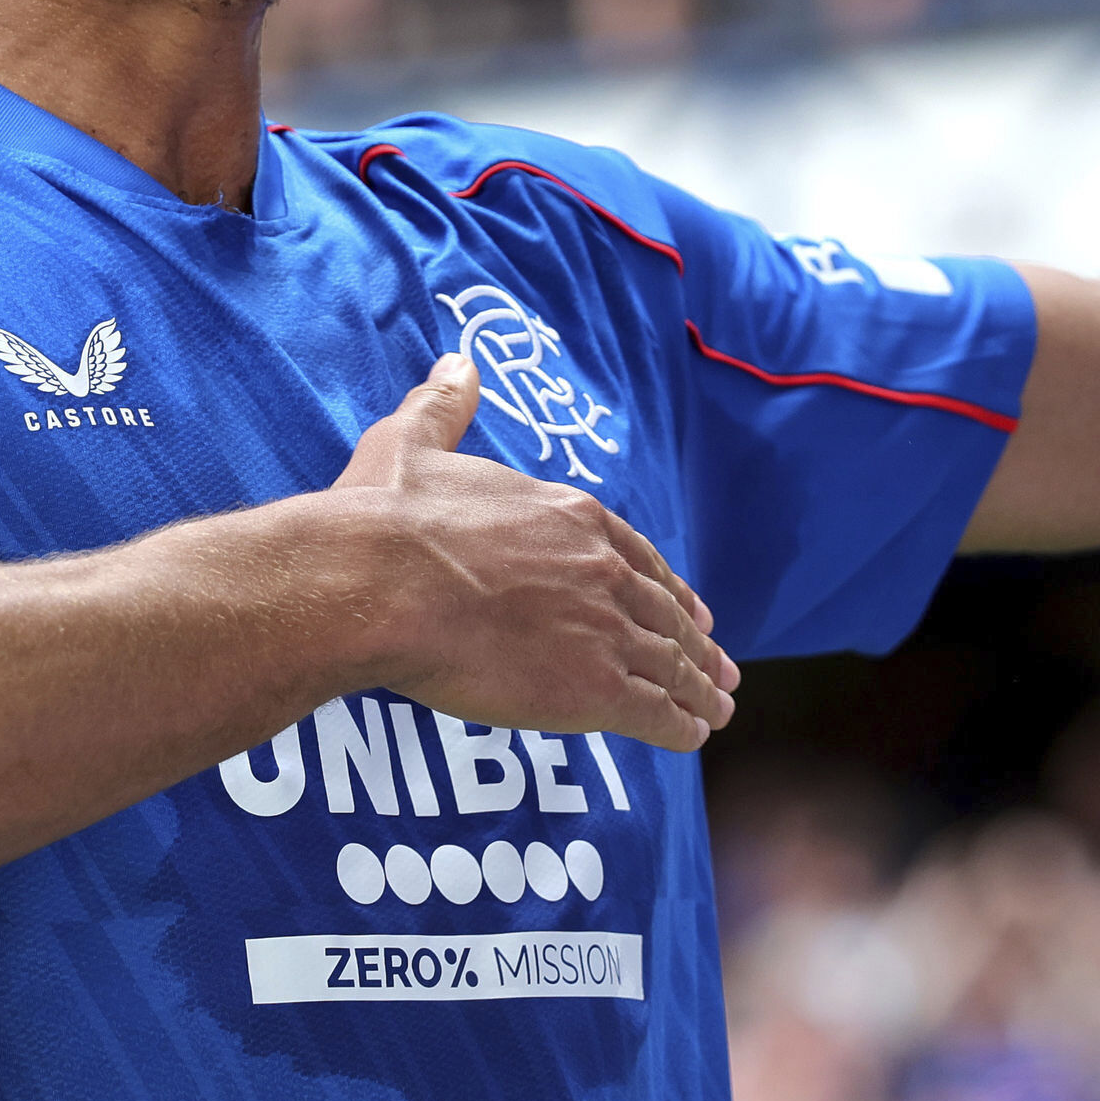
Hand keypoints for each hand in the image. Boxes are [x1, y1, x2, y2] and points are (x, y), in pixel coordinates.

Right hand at [326, 352, 738, 749]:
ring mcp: (604, 630)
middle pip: (663, 611)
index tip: (689, 604)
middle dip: (695, 642)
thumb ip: (444, 407)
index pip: (635, 554)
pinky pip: (656, 713)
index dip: (665, 583)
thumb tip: (458, 364)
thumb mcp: (415, 443)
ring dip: (700, 689)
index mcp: (569, 516)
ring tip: (718, 707)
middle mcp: (601, 570)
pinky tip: (692, 736)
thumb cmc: (389, 517)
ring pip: (670, 664)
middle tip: (719, 665)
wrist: (381, 581)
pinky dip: (681, 726)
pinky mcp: (594, 688)